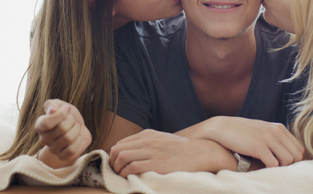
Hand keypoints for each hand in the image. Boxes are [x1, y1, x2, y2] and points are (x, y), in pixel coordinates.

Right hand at [35, 99, 91, 167]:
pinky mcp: (62, 156)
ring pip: (68, 139)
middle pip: (61, 129)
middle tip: (72, 120)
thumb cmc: (68, 115)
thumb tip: (52, 109)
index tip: (67, 109)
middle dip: (71, 121)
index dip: (60, 114)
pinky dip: (78, 140)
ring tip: (76, 127)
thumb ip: (52, 104)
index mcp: (40, 125)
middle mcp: (44, 139)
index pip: (46, 123)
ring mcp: (53, 149)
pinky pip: (72, 150)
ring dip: (76, 130)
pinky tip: (78, 137)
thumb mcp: (60, 105)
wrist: (78, 126)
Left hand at [109, 129, 235, 176]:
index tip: (116, 166)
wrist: (200, 153)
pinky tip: (130, 178)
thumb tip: (130, 153)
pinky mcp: (157, 164)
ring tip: (122, 176)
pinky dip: (127, 174)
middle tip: (116, 173)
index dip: (114, 156)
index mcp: (147, 134)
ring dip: (118, 169)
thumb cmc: (181, 150)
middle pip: (117, 150)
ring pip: (122, 157)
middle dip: (112, 163)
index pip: (120, 143)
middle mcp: (147, 140)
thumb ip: (146, 143)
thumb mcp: (162, 140)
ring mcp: (152, 151)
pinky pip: (133, 167)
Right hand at [182, 117, 304, 167]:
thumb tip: (287, 155)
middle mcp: (276, 131)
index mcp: (279, 128)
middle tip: (278, 169)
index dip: (294, 159)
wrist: (222, 128)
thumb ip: (275, 139)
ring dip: (281, 168)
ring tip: (270, 169)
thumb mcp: (262, 131)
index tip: (283, 165)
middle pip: (297, 155)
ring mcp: (268, 138)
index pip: (299, 148)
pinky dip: (270, 169)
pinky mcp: (258, 146)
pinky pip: (274, 163)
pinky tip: (262, 168)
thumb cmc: (241, 133)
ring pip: (288, 160)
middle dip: (290, 165)